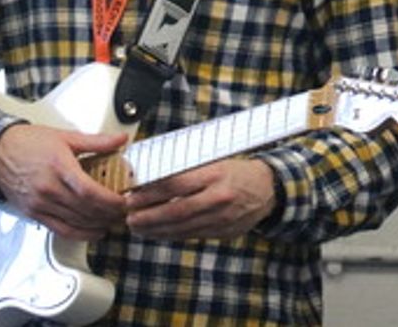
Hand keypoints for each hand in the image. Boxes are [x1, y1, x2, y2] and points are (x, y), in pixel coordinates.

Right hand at [0, 124, 127, 240]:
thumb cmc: (28, 143)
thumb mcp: (66, 137)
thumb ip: (97, 141)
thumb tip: (120, 140)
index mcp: (59, 167)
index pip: (90, 191)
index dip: (111, 201)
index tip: (125, 201)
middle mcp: (49, 189)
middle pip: (86, 209)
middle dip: (109, 214)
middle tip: (125, 212)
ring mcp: (40, 204)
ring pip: (75, 222)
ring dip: (97, 225)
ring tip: (114, 221)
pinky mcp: (33, 213)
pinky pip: (59, 229)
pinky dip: (79, 234)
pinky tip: (93, 232)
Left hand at [124, 157, 278, 240]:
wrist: (268, 189)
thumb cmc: (237, 172)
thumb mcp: (214, 162)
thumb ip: (188, 170)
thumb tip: (153, 177)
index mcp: (215, 174)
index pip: (175, 184)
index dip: (150, 193)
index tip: (132, 196)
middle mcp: (218, 197)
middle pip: (176, 210)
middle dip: (148, 217)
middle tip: (129, 218)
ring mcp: (222, 218)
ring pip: (182, 227)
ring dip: (156, 229)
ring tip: (138, 228)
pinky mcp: (223, 232)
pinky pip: (192, 235)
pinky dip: (172, 235)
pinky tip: (158, 233)